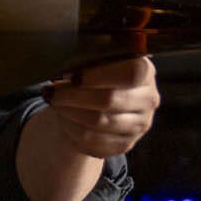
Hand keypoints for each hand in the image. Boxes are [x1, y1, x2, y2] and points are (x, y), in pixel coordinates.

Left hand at [39, 54, 159, 158]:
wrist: (101, 102)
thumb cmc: (97, 74)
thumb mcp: (98, 58)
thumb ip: (90, 55)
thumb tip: (70, 62)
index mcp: (146, 72)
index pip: (131, 73)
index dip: (100, 75)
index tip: (73, 76)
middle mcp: (148, 100)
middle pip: (110, 100)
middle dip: (74, 95)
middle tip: (51, 91)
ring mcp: (139, 125)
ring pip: (98, 123)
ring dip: (69, 112)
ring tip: (54, 102)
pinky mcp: (125, 145)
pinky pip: (93, 142)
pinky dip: (72, 130)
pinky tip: (63, 119)